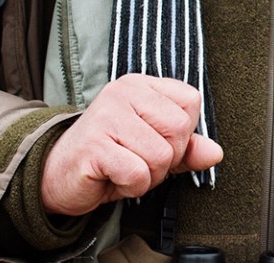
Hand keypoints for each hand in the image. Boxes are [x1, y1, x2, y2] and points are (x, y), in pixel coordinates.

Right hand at [40, 74, 224, 216]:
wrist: (57, 176)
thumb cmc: (110, 158)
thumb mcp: (153, 150)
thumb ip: (187, 149)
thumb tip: (215, 153)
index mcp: (140, 85)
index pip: (190, 102)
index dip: (182, 133)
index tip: (154, 142)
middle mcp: (123, 92)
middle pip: (179, 130)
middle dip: (166, 159)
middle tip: (137, 161)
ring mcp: (106, 116)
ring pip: (160, 155)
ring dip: (148, 176)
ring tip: (123, 169)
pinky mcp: (94, 144)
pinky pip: (138, 173)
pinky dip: (131, 187)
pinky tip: (112, 178)